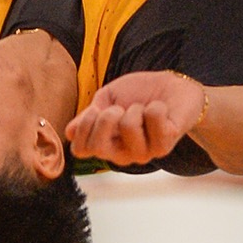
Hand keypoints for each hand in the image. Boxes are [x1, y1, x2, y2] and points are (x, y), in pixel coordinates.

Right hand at [63, 70, 205, 167]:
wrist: (173, 88)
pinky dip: (155, 106)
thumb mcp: (108, 98)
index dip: (83, 127)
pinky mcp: (164, 145)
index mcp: (106, 143)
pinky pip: (151, 118)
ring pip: (127, 126)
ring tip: (144, 108)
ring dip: (136, 107)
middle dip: (105, 118)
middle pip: (97, 147)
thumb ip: (90, 114)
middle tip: (119, 108)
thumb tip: (69, 131)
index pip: (80, 150)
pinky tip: (161, 110)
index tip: (95, 109)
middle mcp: (122, 154)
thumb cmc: (139, 93)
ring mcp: (144, 153)